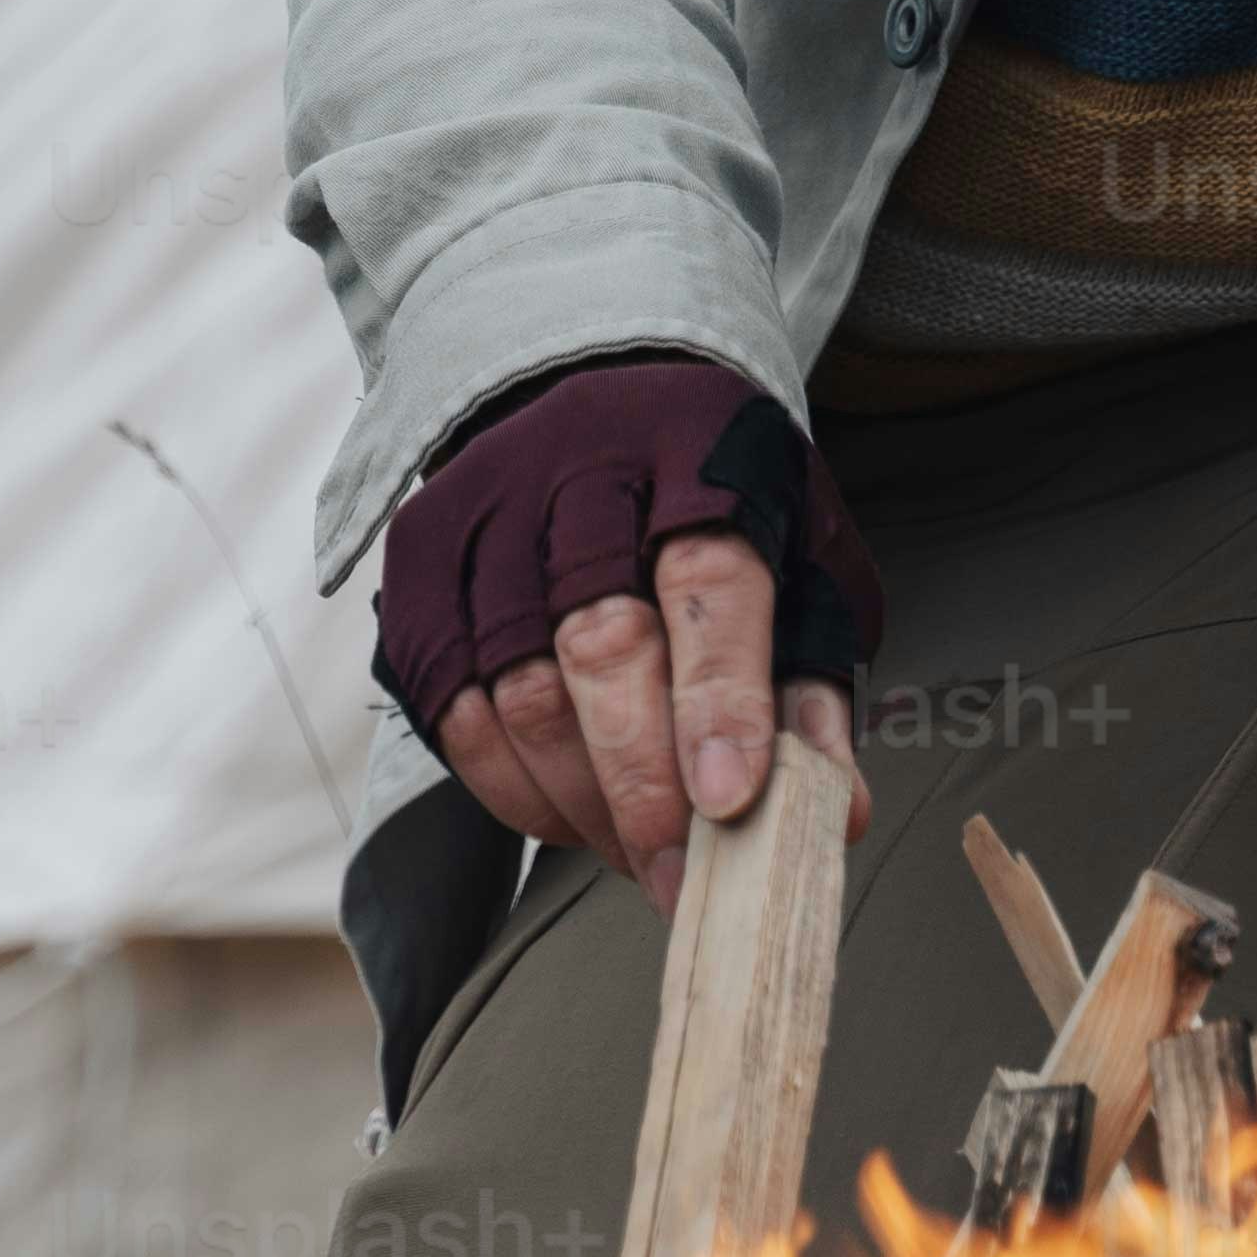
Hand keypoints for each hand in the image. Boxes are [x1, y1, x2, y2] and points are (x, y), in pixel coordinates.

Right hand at [375, 353, 878, 914]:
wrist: (592, 379)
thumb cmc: (716, 489)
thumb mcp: (798, 551)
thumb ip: (812, 676)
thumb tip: (833, 809)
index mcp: (700, 450)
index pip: (710, 580)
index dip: (719, 699)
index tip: (731, 802)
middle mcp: (581, 468)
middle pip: (600, 643)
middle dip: (643, 783)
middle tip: (680, 876)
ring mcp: (487, 512)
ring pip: (517, 688)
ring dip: (579, 801)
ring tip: (636, 854)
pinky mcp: (422, 562)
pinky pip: (452, 708)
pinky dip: (511, 786)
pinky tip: (567, 815)